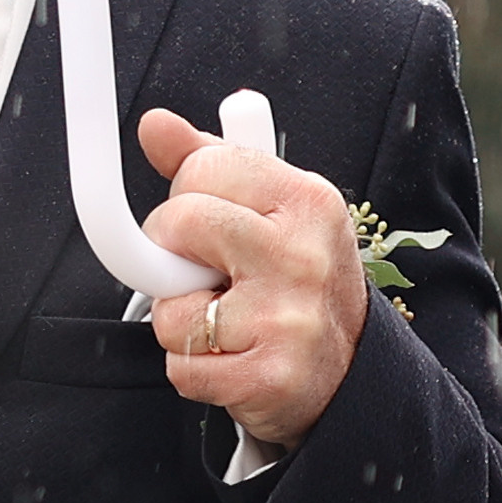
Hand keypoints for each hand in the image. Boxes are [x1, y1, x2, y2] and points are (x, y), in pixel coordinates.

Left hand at [136, 109, 369, 452]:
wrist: (347, 369)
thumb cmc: (295, 278)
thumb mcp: (269, 208)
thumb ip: (208, 162)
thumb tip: (154, 125)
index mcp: (307, 200)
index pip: (201, 168)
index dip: (184, 196)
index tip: (203, 225)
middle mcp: (303, 256)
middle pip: (177, 224)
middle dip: (170, 252)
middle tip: (203, 271)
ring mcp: (289, 319)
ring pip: (170, 309)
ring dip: (181, 321)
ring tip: (226, 319)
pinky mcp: (270, 377)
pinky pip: (181, 367)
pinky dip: (193, 369)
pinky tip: (233, 358)